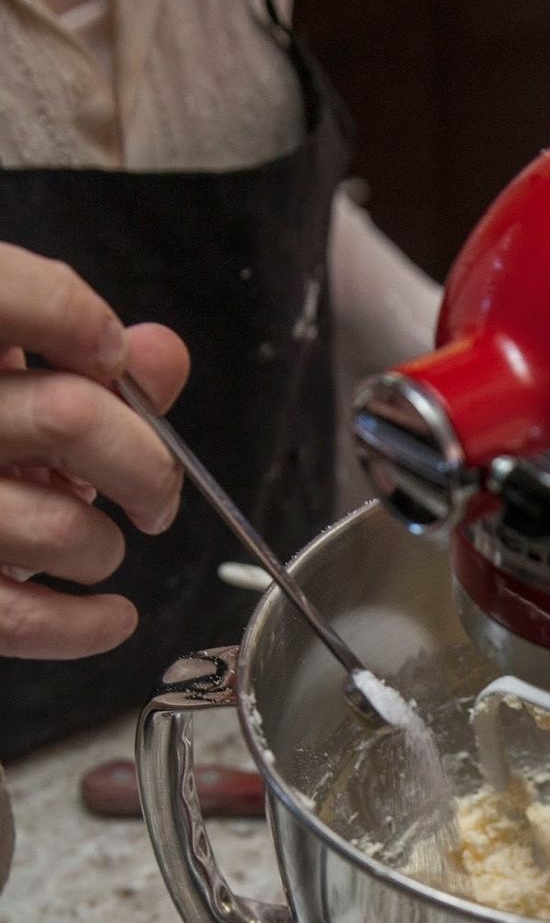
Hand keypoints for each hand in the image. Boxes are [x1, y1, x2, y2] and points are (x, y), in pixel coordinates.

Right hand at [0, 243, 189, 658]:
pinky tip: (111, 615)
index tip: (112, 358)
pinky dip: (86, 626)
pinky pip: (19, 617)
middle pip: (70, 419)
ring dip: (104, 547)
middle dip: (147, 465)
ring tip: (96, 545)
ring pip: (60, 528)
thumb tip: (160, 354)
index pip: (8, 296)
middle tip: (155, 491)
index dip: (79, 322)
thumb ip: (77, 354)